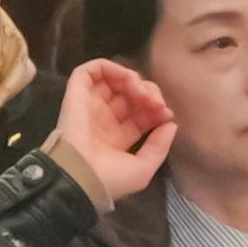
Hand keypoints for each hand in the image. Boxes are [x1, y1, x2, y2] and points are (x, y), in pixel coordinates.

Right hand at [49, 55, 179, 206]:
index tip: (167, 115)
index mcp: (117, 137)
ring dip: (133, 79)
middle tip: (156, 103)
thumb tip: (171, 124)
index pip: (141, 113)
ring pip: (113, 79)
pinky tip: (126, 79)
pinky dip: (110, 67)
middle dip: (149, 93)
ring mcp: (90, 105)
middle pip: (130, 94)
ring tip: (142, 92)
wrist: (80, 178)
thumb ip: (160, 146)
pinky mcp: (76, 94)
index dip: (156, 109)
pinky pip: (90, 70)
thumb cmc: (110, 179)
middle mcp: (104, 119)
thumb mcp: (144, 168)